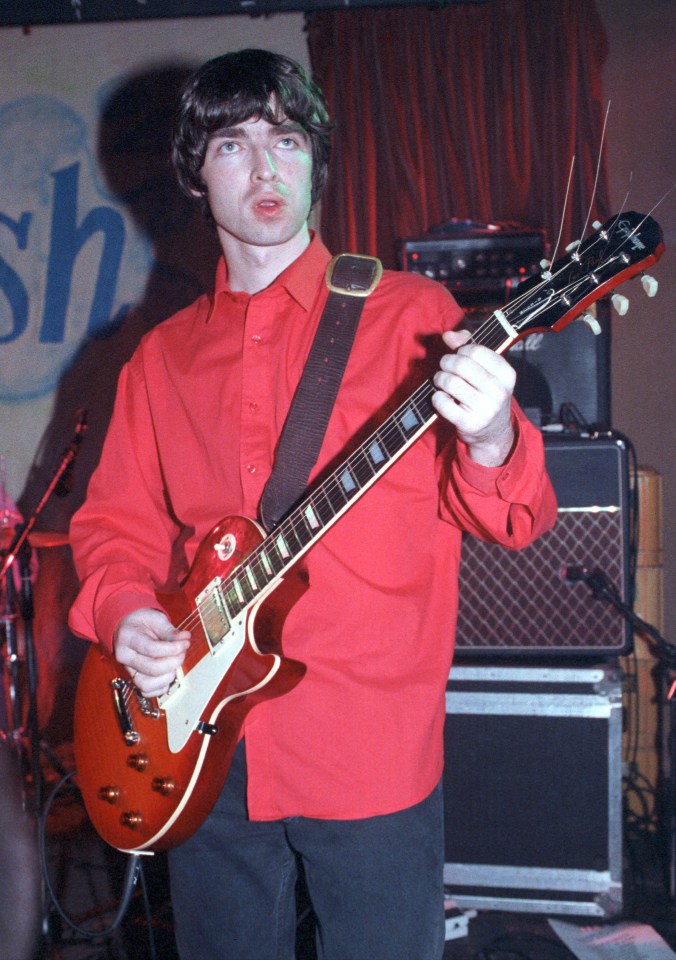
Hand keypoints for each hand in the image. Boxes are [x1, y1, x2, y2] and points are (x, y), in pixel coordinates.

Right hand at [113, 608, 190, 697]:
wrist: (128, 626)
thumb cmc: (142, 621)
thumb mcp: (156, 619)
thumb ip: (170, 630)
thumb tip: (185, 638)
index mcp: (127, 638)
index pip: (152, 649)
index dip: (173, 648)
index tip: (186, 643)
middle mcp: (124, 656)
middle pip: (152, 668)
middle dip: (174, 662)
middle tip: (182, 652)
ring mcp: (128, 670)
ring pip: (147, 684)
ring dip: (168, 676)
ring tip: (175, 663)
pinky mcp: (133, 679)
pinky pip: (146, 691)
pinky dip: (161, 687)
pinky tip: (169, 673)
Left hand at [432, 328, 515, 466]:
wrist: (492, 432)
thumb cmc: (485, 393)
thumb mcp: (486, 370)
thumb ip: (467, 346)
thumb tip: (448, 335)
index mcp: (506, 374)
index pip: (476, 350)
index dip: (461, 349)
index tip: (458, 355)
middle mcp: (499, 392)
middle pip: (461, 365)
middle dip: (446, 362)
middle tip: (444, 367)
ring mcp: (485, 409)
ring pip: (451, 382)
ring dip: (439, 379)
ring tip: (441, 381)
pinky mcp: (469, 424)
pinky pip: (443, 403)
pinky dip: (436, 397)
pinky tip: (441, 397)